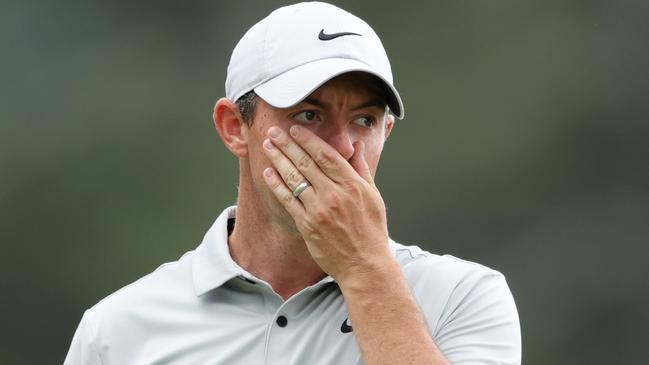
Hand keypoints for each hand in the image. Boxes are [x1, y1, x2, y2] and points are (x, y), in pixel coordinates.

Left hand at [262, 125, 391, 281]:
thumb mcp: (373, 195)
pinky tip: (268, 173)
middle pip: (306, 163)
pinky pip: (288, 200)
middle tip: (273, 131)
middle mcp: (335, 194)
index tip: (295, 129)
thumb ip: (361, 168)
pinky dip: (277, 185)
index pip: (326, 155)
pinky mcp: (308, 225)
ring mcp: (319, 210)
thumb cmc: (372, 230)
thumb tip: (356, 144)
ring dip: (278, 159)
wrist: (365, 264)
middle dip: (287, 144)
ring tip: (267, 145)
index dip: (308, 140)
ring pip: (294, 179)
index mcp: (352, 185)